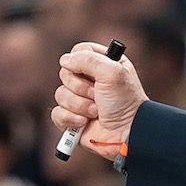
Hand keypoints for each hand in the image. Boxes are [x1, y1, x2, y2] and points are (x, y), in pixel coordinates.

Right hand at [52, 42, 149, 161]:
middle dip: (80, 87)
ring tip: (96, 112)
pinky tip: (85, 122)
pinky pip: (57, 113)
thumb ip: (87, 58)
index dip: (80, 60)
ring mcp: (81, 100)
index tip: (93, 72)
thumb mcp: (112, 71)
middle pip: (65, 72)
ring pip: (60, 93)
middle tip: (97, 95)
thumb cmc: (125, 103)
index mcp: (104, 65)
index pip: (79, 51)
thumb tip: (65, 61)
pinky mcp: (74, 118)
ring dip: (79, 104)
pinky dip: (71, 118)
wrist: (128, 134)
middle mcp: (92, 80)